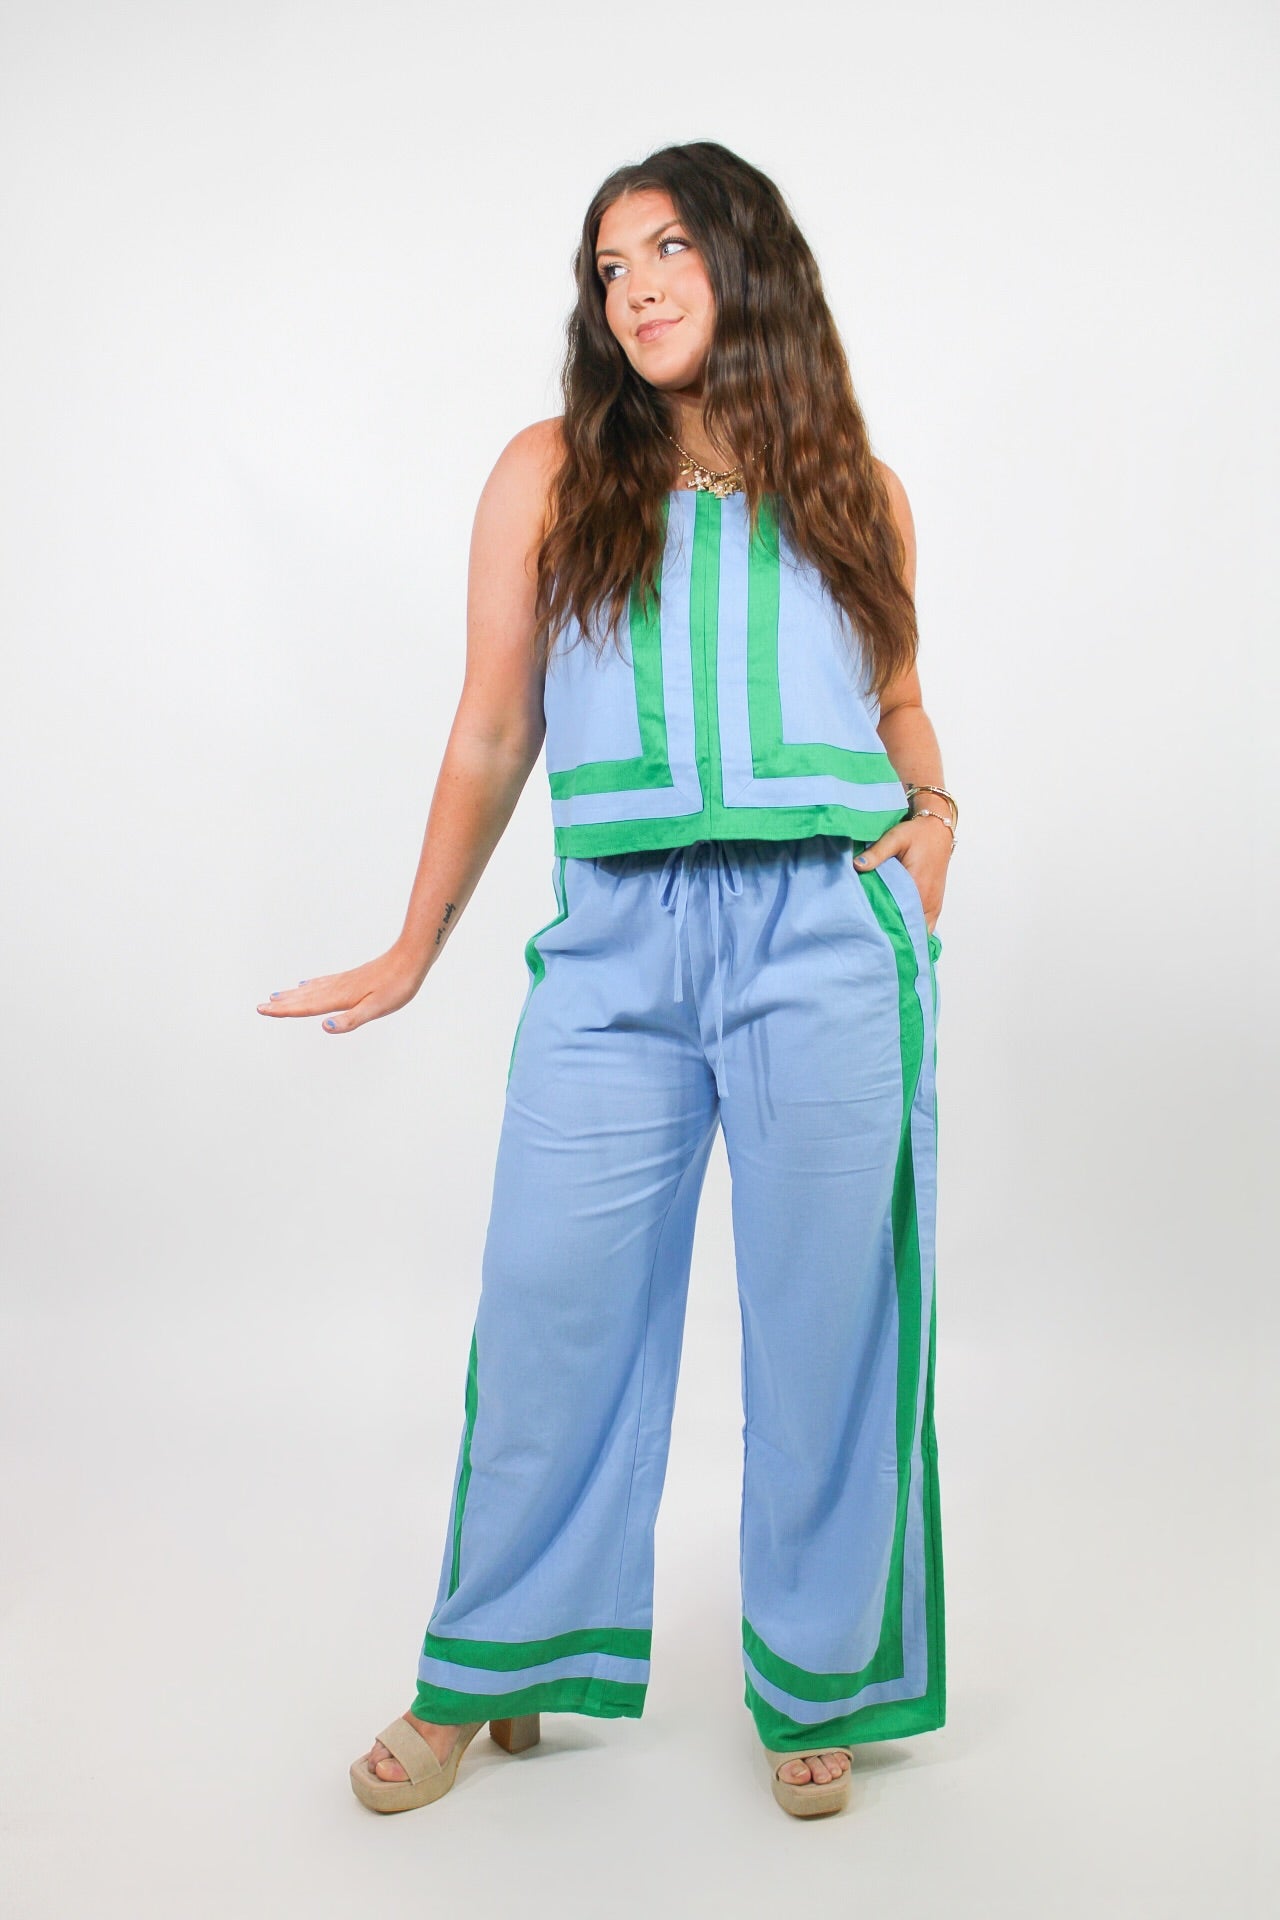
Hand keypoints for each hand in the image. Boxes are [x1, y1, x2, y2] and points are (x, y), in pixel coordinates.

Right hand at [255, 944, 427, 1033]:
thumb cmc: (397, 986)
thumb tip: (325, 1028)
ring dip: (292, 994)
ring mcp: (344, 981)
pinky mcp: (352, 977)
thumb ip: (351, 1020)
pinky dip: (310, 986)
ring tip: (276, 996)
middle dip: (282, 1004)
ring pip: (311, 989)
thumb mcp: (376, 1008)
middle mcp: (337, 988)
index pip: (306, 1007)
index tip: (262, 1010)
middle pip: (304, 998)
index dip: (284, 1010)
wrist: (411, 958)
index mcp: (340, 997)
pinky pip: (323, 983)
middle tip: (260, 1007)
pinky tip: (307, 984)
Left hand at [853, 814, 951, 932]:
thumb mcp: (895, 837)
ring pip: (920, 931)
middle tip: (873, 939)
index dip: (886, 928)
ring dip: (905, 934)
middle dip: (894, 936)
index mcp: (918, 887)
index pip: (902, 918)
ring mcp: (934, 904)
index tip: (870, 934)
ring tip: (885, 938)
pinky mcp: (935, 904)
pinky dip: (915, 931)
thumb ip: (877, 853)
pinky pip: (927, 926)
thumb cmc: (918, 834)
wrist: (938, 829)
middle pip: (912, 930)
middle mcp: (929, 900)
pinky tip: (900, 932)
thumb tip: (858, 865)